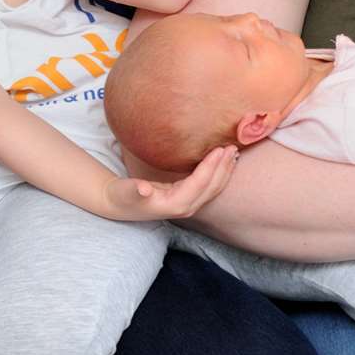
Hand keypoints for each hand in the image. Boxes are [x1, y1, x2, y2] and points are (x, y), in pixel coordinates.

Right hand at [103, 144, 236, 220]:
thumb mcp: (126, 192)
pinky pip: (208, 186)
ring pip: (213, 188)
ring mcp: (188, 204)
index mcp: (174, 205)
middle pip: (211, 187)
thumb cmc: (122, 196)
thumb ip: (135, 190)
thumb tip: (143, 190)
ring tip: (234, 153)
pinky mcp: (187, 198)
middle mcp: (185, 207)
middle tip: (233, 147)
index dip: (211, 167)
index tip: (220, 149)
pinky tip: (223, 162)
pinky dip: (218, 174)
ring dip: (224, 170)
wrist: (119, 205)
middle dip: (223, 168)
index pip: (199, 184)